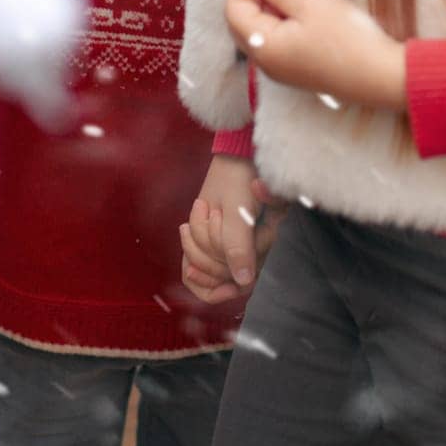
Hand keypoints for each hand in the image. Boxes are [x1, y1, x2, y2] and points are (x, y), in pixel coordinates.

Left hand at [179, 157, 288, 302]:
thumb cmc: (242, 181)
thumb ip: (240, 247)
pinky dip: (190, 246)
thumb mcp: (239, 213)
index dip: (220, 289)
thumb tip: (243, 281)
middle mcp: (247, 252)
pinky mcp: (217, 237)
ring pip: (206, 264)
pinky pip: (200, 256)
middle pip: (218, 273)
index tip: (194, 273)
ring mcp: (230, 245)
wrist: (235, 157)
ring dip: (195, 240)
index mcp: (260, 249)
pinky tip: (186, 228)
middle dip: (203, 246)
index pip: (241, 284)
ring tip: (199, 208)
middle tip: (204, 209)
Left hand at [225, 0, 407, 111]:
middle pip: (243, 19)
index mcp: (264, 48)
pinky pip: (281, 34)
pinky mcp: (301, 66)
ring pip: (263, 25)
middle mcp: (267, 62)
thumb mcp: (311, 4)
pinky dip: (285, 11)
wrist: (384, 77)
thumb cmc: (348, 39)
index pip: (234, 8)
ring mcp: (284, 66)